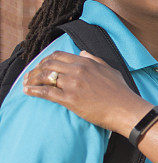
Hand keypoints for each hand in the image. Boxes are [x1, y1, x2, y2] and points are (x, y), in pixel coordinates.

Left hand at [23, 51, 152, 135]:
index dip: (46, 60)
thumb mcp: (109, 69)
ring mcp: (72, 84)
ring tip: (27, 83)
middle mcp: (77, 70)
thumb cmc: (120, 91)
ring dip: (32, 79)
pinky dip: (34, 91)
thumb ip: (94, 59)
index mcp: (85, 62)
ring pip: (44, 77)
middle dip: (36, 69)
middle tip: (31, 75)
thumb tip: (82, 53)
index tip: (42, 66)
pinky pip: (46, 92)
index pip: (58, 56)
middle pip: (47, 65)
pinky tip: (28, 91)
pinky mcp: (70, 99)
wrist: (125, 109)